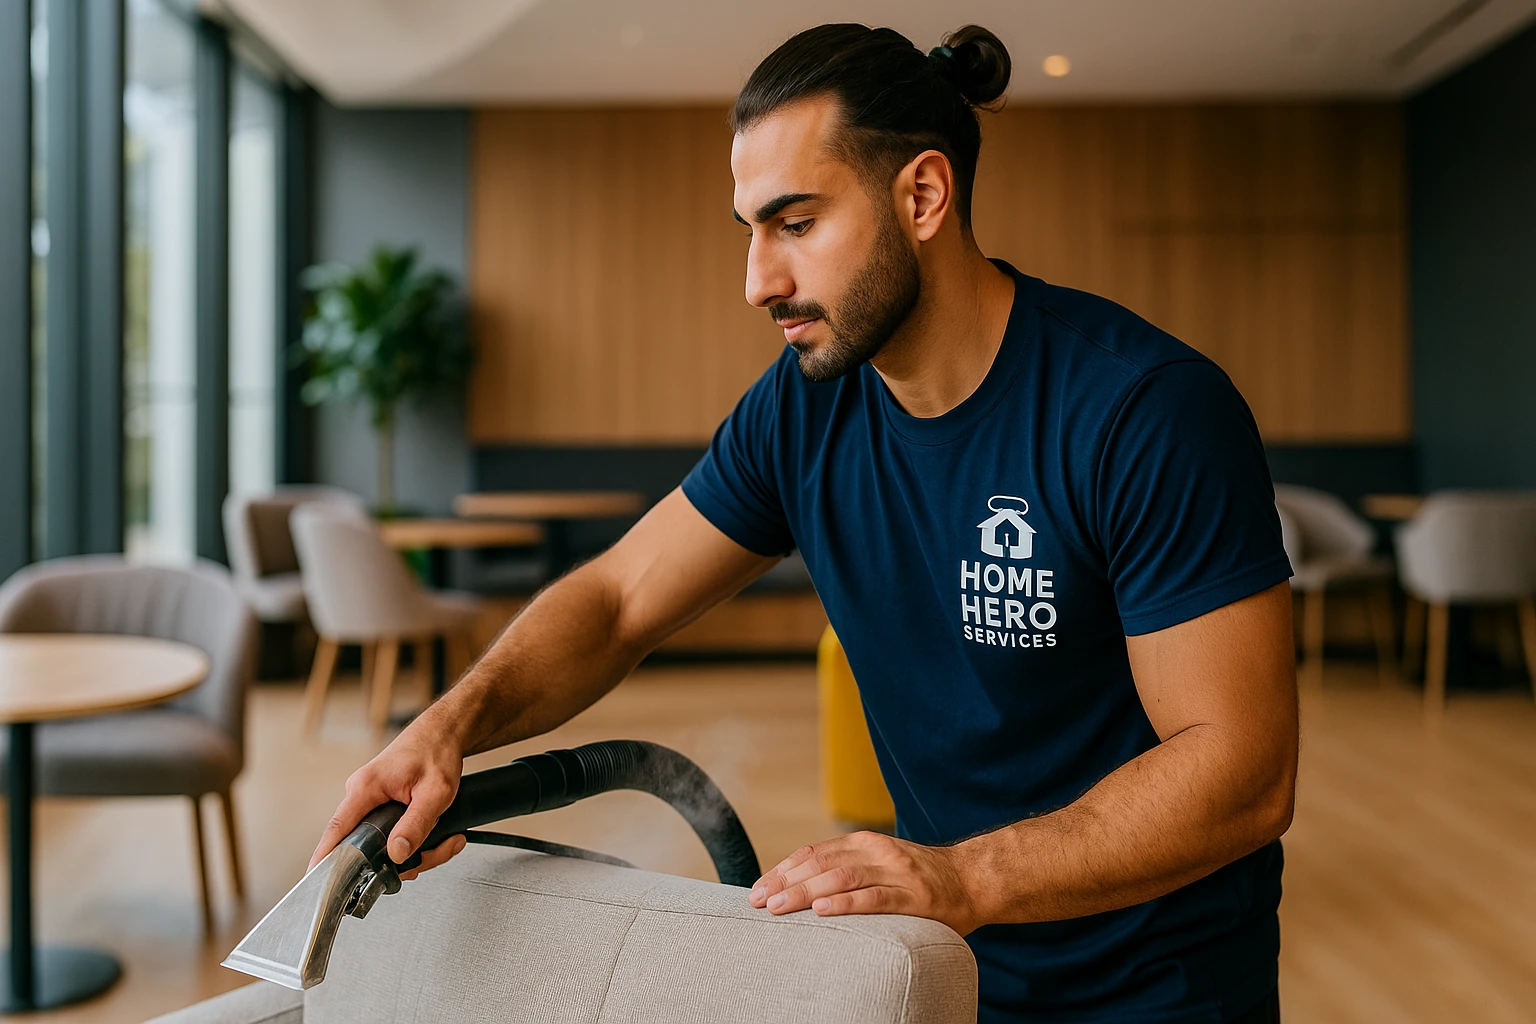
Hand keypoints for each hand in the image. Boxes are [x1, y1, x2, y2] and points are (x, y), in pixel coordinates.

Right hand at [307, 720, 466, 881]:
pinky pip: (393, 835)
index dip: (324, 858)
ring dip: (420, 850)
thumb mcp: (436, 793)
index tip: (315, 881)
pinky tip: (443, 836)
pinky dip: (419, 841)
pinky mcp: (382, 807)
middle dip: (404, 861)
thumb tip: (396, 855)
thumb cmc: (437, 751)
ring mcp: (370, 802)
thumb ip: (416, 824)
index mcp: (365, 788)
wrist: (443, 732)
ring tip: (448, 840)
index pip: (336, 830)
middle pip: (368, 847)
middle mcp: (361, 795)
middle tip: (435, 854)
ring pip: (385, 845)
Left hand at [747, 831, 989, 934]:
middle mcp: (877, 852)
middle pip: (820, 864)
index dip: (783, 869)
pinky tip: (822, 911)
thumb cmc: (921, 879)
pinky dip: (845, 904)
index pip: (813, 853)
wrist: (974, 880)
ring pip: (841, 878)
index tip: (757, 887)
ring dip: (805, 892)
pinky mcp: (914, 897)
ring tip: (778, 906)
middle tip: (757, 901)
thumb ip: (848, 869)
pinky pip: (874, 899)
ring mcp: (896, 873)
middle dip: (785, 882)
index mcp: (865, 843)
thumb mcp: (881, 864)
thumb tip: (800, 887)